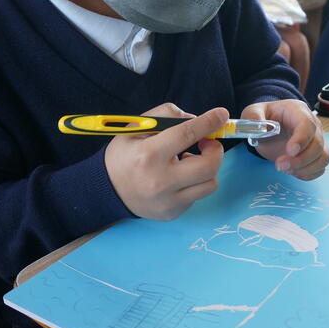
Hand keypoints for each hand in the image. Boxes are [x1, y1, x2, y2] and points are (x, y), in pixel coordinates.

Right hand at [105, 103, 228, 220]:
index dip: (208, 122)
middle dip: (216, 149)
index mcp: (148, 154)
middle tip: (207, 142)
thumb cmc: (124, 155)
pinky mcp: (173, 213)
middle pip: (208, 165)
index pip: (186, 134)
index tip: (221, 114)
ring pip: (210, 183)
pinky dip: (195, 182)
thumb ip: (166, 116)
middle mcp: (160, 180)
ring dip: (207, 168)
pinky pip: (198, 194)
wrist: (107, 190)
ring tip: (189, 161)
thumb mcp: (137, 127)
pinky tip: (179, 177)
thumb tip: (196, 119)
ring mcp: (168, 201)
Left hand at [241, 99, 328, 180]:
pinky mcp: (316, 155)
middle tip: (279, 165)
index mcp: (298, 111)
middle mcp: (312, 125)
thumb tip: (262, 129)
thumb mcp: (252, 113)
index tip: (290, 151)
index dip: (301, 139)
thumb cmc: (264, 118)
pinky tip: (292, 172)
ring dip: (305, 168)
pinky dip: (307, 174)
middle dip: (300, 159)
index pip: (307, 124)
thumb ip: (253, 117)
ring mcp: (317, 140)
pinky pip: (320, 167)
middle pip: (317, 144)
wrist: (269, 128)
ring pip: (322, 157)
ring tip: (284, 169)